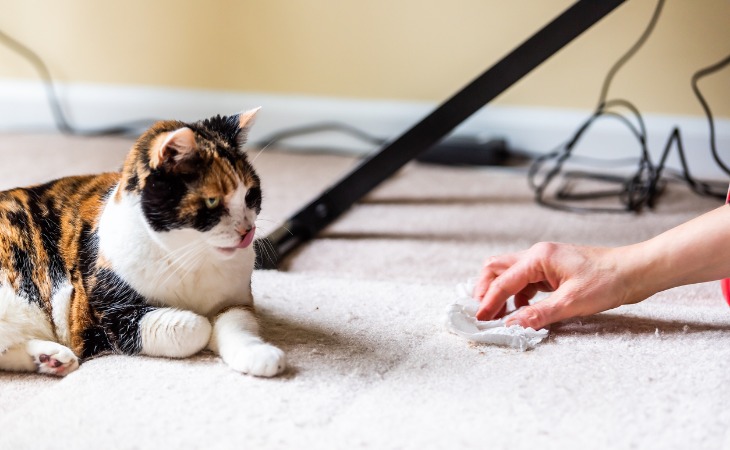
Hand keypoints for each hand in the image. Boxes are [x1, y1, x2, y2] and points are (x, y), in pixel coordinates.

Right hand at [473, 242, 637, 329]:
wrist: (635, 271)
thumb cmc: (608, 281)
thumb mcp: (571, 303)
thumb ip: (538, 314)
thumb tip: (512, 325)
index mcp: (538, 258)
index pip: (503, 281)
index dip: (489, 301)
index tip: (480, 318)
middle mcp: (537, 255)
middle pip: (496, 268)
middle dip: (486, 290)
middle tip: (483, 312)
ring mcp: (544, 261)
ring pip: (509, 274)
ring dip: (501, 292)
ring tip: (499, 315)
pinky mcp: (552, 270)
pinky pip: (525, 280)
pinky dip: (517, 295)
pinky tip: (522, 310)